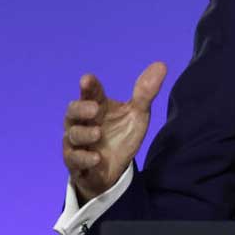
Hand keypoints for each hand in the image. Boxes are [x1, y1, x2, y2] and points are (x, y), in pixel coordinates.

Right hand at [62, 61, 166, 202]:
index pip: (89, 92)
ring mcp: (76, 143)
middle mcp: (81, 122)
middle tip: (94, 109)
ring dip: (84, 134)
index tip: (87, 80)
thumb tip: (161, 65)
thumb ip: (145, 92)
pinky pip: (74, 160)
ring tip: (98, 133)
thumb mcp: (138, 114)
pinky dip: (84, 159)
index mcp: (96, 105)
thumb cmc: (122, 135)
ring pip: (72, 136)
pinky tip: (96, 158)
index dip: (88, 86)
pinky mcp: (76, 163)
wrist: (114, 169)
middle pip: (72, 111)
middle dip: (80, 109)